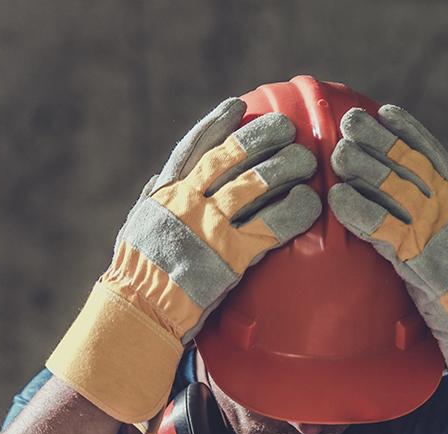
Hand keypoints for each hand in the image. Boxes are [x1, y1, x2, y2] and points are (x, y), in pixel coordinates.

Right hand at [47, 98, 320, 433]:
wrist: (139, 313)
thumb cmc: (137, 275)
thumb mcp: (138, 227)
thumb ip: (156, 202)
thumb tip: (163, 180)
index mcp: (164, 193)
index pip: (194, 147)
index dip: (218, 124)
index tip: (239, 107)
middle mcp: (186, 202)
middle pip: (234, 158)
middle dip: (265, 140)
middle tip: (291, 132)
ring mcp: (208, 227)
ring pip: (256, 186)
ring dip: (286, 170)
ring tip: (308, 163)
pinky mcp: (229, 256)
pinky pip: (270, 227)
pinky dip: (294, 212)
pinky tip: (310, 205)